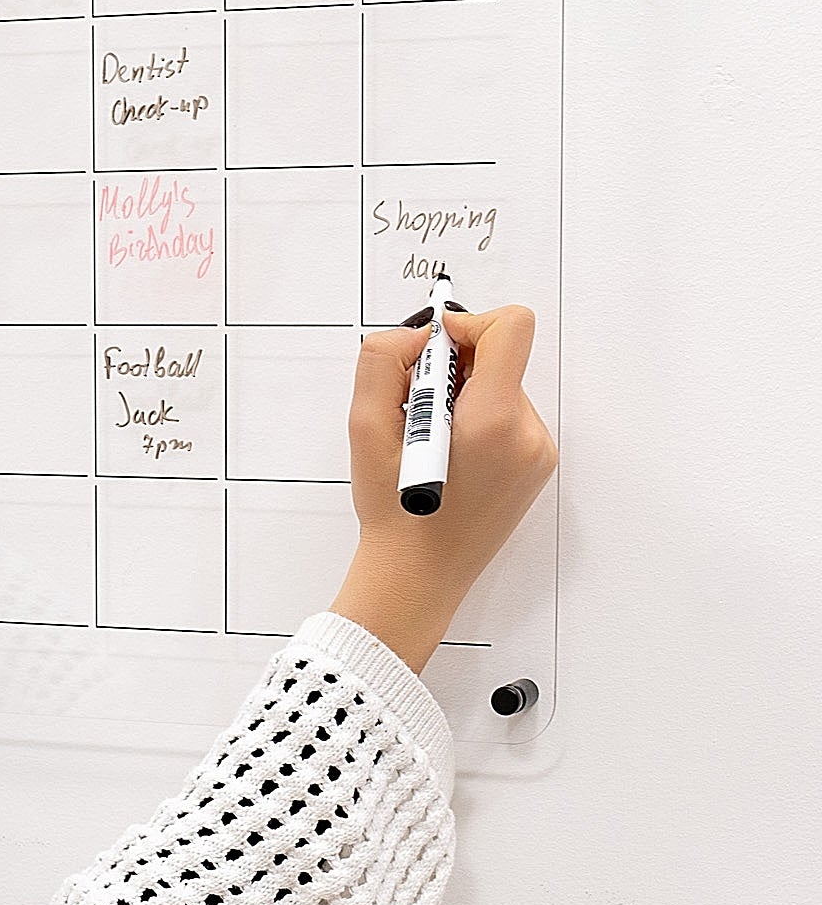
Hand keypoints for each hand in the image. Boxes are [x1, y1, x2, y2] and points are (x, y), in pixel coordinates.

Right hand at [329, 304, 557, 673]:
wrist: (417, 579)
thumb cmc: (393, 516)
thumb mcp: (365, 430)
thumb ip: (383, 362)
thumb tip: (419, 335)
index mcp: (491, 422)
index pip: (509, 328)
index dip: (466, 325)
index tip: (432, 354)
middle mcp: (526, 433)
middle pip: (501, 358)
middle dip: (453, 372)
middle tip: (416, 414)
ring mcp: (538, 452)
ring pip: (502, 387)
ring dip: (463, 400)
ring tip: (431, 446)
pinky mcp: (537, 465)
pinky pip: (508, 416)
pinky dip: (476, 422)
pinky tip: (450, 460)